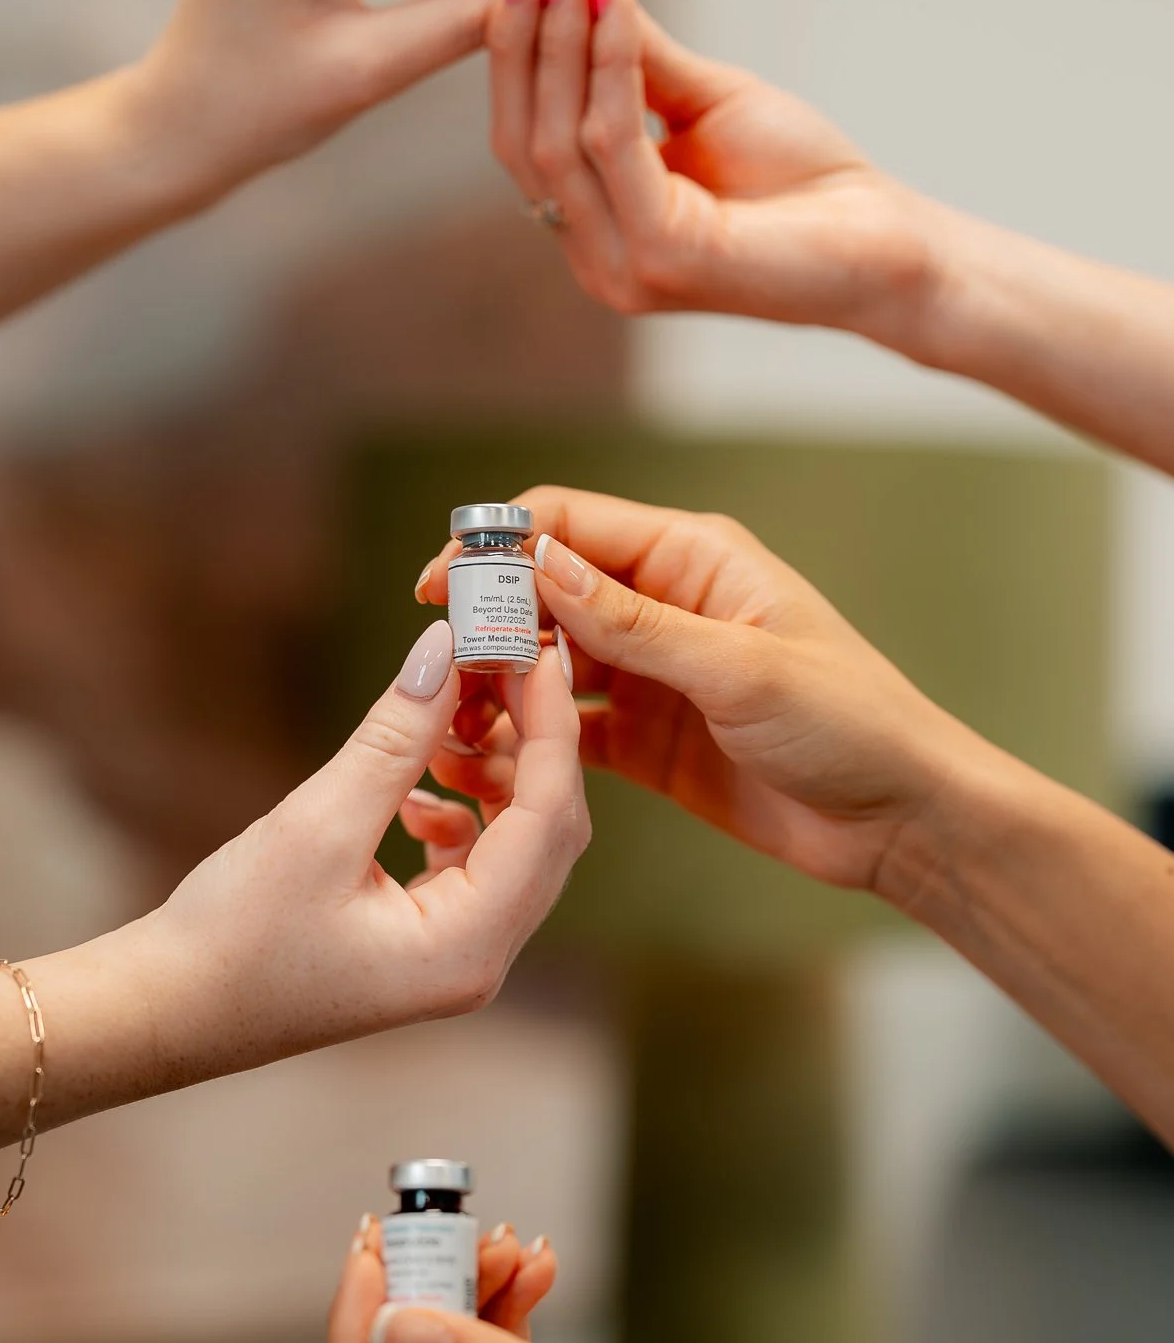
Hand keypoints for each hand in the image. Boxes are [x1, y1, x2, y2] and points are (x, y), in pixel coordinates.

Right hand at [138, 618, 587, 1075]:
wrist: (170, 1009)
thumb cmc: (233, 937)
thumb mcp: (318, 824)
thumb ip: (394, 739)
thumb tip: (446, 651)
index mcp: (470, 947)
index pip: (548, 817)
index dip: (549, 725)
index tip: (535, 648)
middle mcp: (482, 959)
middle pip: (548, 830)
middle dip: (531, 741)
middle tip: (500, 661)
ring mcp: (458, 954)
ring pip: (515, 841)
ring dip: (493, 771)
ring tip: (447, 714)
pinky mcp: (428, 940)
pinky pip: (475, 858)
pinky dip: (460, 807)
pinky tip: (413, 787)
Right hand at [418, 489, 979, 897]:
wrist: (901, 819)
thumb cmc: (851, 723)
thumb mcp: (738, 668)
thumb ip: (632, 621)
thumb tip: (540, 562)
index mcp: (692, 557)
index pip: (569, 522)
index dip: (499, 547)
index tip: (440, 588)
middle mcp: (664, 604)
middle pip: (546, 589)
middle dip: (489, 621)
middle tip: (444, 671)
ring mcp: (652, 672)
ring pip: (546, 659)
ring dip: (501, 682)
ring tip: (457, 720)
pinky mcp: (646, 737)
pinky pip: (568, 727)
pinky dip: (528, 738)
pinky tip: (490, 759)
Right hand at [488, 0, 937, 346]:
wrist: (882, 242)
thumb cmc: (803, 183)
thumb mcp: (705, 103)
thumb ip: (638, 61)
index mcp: (599, 227)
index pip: (526, 136)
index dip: (517, 50)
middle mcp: (598, 256)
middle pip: (524, 140)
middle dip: (523, 39)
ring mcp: (622, 265)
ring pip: (557, 141)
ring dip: (560, 42)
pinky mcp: (659, 257)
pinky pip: (612, 144)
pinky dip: (609, 67)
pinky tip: (616, 6)